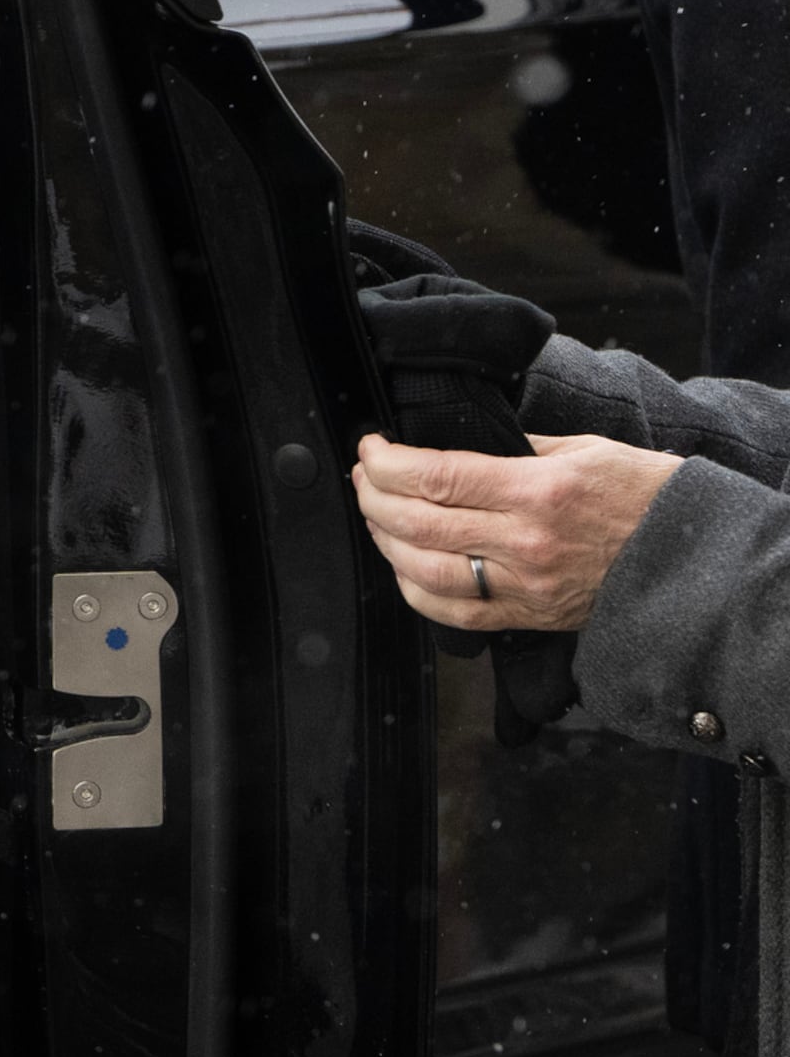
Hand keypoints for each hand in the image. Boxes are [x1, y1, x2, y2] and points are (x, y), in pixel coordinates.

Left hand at [350, 431, 684, 631]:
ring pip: (422, 571)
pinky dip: (413, 587)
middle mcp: (526, 542)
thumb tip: (455, 440)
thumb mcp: (584, 449)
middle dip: (373, 495)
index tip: (371, 447)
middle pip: (417, 523)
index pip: (436, 476)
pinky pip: (451, 612)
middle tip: (364, 475)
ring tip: (377, 513)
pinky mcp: (528, 616)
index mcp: (539, 490)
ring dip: (384, 539)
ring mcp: (525, 585)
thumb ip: (515, 446)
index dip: (387, 462)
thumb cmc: (644, 495)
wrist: (692, 558)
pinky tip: (404, 563)